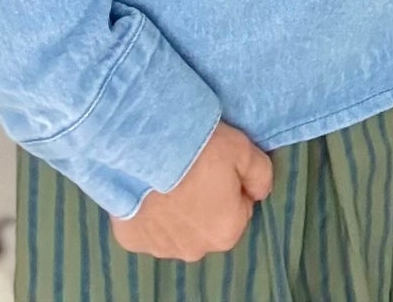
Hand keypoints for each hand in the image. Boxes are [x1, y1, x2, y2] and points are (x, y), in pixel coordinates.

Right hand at [109, 122, 274, 260]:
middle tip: (192, 168)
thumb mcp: (244, 149)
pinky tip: (146, 186)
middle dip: (203, 200)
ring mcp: (161, 247)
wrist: (144, 144)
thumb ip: (260, 174)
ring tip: (167, 174)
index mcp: (227, 231)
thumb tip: (258, 191)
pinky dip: (148, 211)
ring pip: (177, 228)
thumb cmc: (198, 147)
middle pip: (207, 222)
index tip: (216, 163)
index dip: (230, 182)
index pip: (239, 207)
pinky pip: (147, 227)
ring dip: (175, 208)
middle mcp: (195, 249)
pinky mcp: (132, 239)